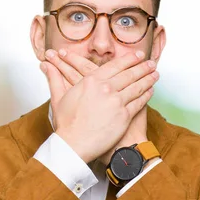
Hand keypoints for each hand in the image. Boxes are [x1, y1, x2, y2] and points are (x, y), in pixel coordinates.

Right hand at [40, 49, 157, 161]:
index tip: (137, 55)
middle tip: (151, 63)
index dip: (129, 59)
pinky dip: (146, 95)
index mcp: (92, 81)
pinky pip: (139, 102)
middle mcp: (106, 88)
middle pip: (129, 74)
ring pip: (137, 86)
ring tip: (155, 74)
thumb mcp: (59, 98)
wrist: (74, 144)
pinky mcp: (124, 116)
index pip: (115, 65)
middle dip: (143, 67)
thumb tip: (45, 65)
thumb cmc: (66, 123)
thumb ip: (55, 78)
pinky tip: (151, 91)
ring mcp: (116, 102)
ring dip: (148, 79)